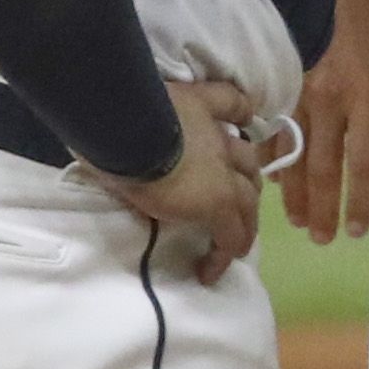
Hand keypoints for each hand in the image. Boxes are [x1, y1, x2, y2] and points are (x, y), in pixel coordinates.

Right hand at [88, 78, 269, 281]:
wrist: (125, 126)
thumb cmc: (121, 109)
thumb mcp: (141, 97)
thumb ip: (150, 108)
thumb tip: (134, 125)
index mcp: (200, 107)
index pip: (233, 108)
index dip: (235, 121)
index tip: (236, 132)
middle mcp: (219, 140)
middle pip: (246, 164)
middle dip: (244, 183)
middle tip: (235, 204)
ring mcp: (223, 173)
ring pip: (248, 201)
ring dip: (244, 222)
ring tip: (234, 244)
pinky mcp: (217, 203)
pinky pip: (231, 235)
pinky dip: (225, 252)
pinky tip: (211, 271)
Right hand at [286, 0, 368, 241]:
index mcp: (368, 99)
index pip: (362, 163)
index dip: (357, 200)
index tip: (354, 230)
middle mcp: (331, 102)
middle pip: (323, 167)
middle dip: (323, 207)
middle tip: (322, 239)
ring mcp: (298, 93)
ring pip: (292, 154)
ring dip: (294, 193)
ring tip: (298, 221)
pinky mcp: (277, 84)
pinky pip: (270, 131)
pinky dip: (271, 160)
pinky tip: (270, 180)